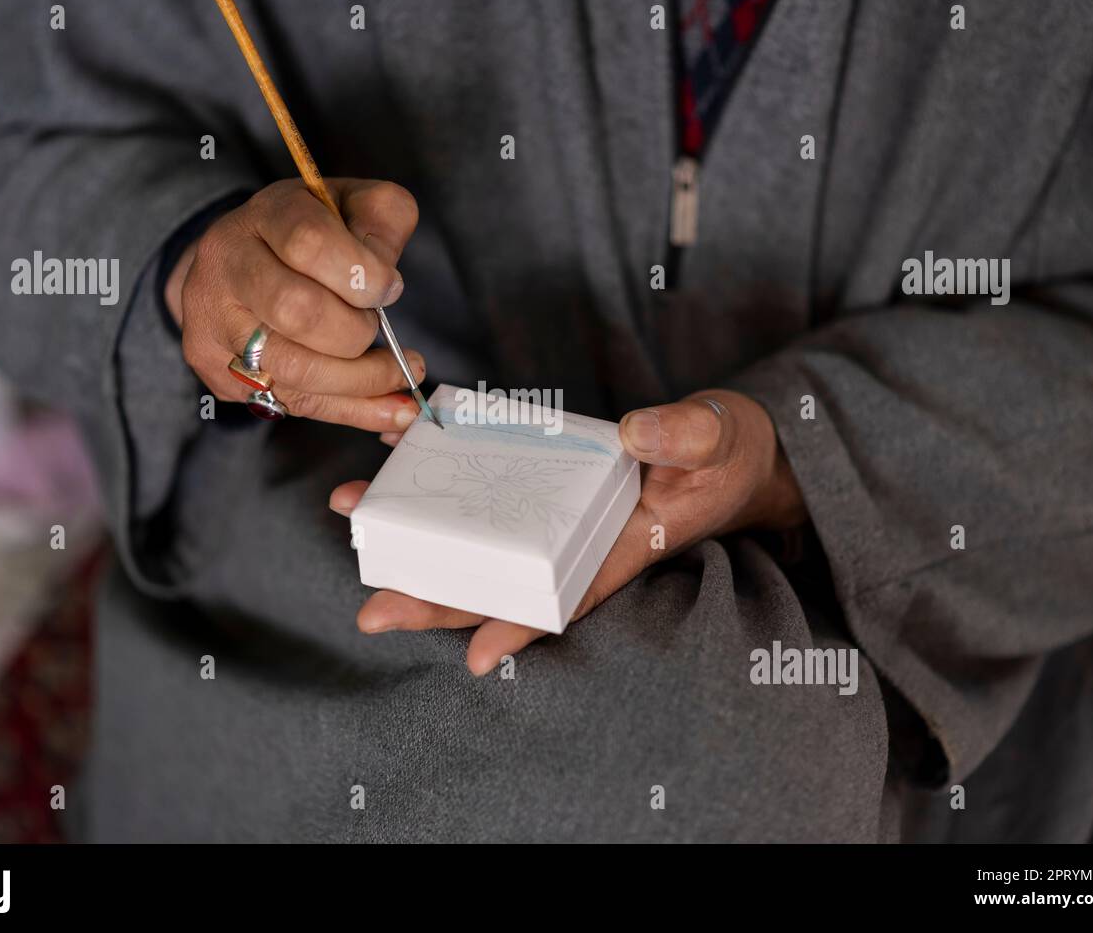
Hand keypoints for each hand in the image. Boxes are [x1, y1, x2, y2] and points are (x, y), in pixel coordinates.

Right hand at [166, 178, 425, 430]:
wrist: (233, 260)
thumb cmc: (306, 233)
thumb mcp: (352, 204)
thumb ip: (383, 221)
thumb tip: (389, 285)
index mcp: (264, 216)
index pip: (309, 243)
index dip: (362, 273)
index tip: (389, 287)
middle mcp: (227, 266)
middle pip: (297, 312)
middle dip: (356, 331)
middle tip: (377, 328)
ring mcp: (214, 321)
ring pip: (293, 370)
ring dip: (360, 380)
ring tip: (397, 372)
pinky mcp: (216, 368)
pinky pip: (293, 403)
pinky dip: (352, 410)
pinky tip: (389, 409)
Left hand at [330, 389, 807, 673]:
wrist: (734, 451)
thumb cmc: (729, 454)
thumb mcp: (719, 438)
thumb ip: (684, 437)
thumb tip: (635, 433)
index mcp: (625, 544)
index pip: (569, 595)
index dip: (524, 625)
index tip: (478, 658)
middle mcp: (581, 541)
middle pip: (502, 582)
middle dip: (438, 598)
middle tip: (373, 611)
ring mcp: (559, 517)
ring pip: (483, 545)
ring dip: (422, 542)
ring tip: (358, 524)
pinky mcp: (548, 488)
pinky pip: (489, 497)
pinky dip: (444, 487)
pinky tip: (399, 466)